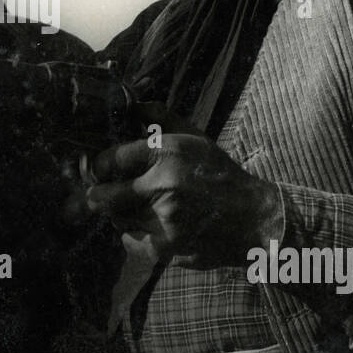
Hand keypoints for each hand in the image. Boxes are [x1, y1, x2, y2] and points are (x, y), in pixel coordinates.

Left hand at [83, 103, 282, 268]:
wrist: (254, 219)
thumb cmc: (220, 175)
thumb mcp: (196, 138)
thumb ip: (161, 118)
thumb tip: (132, 104)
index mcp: (168, 151)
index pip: (111, 159)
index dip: (99, 167)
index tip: (99, 170)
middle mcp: (163, 184)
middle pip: (104, 195)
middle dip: (98, 195)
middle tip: (99, 194)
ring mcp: (163, 219)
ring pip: (117, 219)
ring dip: (121, 214)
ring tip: (140, 208)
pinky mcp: (166, 247)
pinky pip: (129, 241)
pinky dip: (133, 235)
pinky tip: (150, 226)